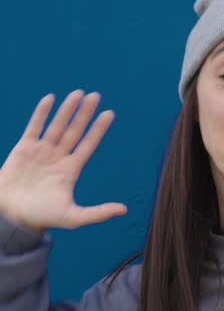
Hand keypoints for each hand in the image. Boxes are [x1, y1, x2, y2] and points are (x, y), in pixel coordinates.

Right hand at [0, 91, 127, 230]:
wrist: (12, 215)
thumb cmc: (42, 216)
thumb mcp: (73, 217)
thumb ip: (98, 213)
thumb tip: (124, 209)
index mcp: (70, 170)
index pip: (88, 145)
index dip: (98, 130)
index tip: (109, 113)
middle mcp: (58, 157)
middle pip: (75, 131)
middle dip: (85, 114)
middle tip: (96, 96)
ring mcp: (42, 151)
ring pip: (57, 125)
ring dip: (67, 110)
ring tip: (78, 93)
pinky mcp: (24, 148)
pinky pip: (34, 127)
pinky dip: (42, 113)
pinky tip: (51, 99)